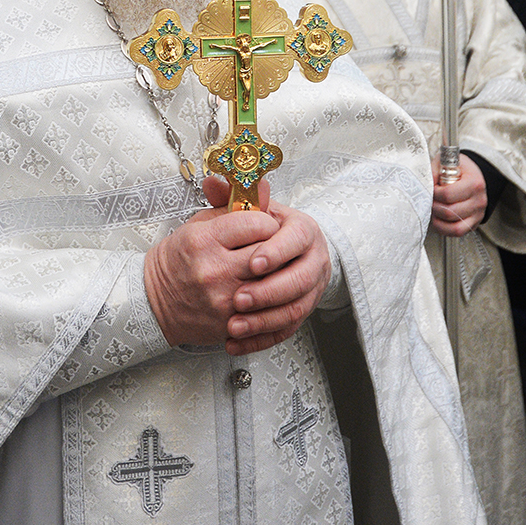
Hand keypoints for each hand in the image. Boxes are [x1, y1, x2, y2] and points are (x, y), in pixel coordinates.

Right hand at [144, 176, 279, 348]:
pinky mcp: (230, 322)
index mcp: (203, 240)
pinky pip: (264, 308)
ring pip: (270, 282)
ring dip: (274, 273)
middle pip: (267, 252)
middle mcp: (213, 269)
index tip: (264, 225)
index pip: (256, 223)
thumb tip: (263, 188)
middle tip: (272, 245)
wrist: (155, 299)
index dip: (266, 222)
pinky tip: (261, 289)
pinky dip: (268, 298)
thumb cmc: (180, 259)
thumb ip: (233, 207)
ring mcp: (223, 298)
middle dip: (275, 246)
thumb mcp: (200, 224)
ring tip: (268, 267)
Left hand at [226, 199, 331, 354]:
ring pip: (295, 309)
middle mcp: (314, 259)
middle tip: (238, 299)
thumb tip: (211, 181)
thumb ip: (230, 196)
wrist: (280, 252)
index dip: (276, 251)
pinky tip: (236, 342)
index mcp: (303, 229)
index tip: (253, 262)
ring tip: (233, 324)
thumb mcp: (248, 209)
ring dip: (264, 320)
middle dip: (268, 291)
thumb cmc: (260, 229)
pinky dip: (261, 339)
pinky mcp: (301, 312)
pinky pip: (286, 331)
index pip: (296, 239)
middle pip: (300, 279)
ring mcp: (311, 289)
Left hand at [431, 153, 486, 236]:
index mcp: (474, 183)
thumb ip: (434, 172)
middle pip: (449, 212)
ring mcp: (478, 214)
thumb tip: (424, 185)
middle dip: (434, 206)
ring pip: (454, 226)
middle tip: (429, 199)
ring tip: (433, 208)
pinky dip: (444, 228)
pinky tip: (438, 219)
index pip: (447, 194)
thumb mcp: (445, 162)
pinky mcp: (474, 223)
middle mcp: (479, 201)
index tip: (431, 188)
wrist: (471, 175)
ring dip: (438, 219)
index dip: (434, 193)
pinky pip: (457, 232)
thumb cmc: (458, 168)